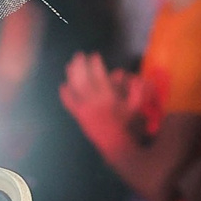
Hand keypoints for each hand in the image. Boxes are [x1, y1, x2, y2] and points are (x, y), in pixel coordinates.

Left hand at [60, 50, 131, 166]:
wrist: (115, 145)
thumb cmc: (127, 125)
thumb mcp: (135, 108)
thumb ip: (137, 92)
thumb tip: (136, 77)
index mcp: (108, 97)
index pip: (98, 75)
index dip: (96, 63)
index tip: (95, 55)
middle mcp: (94, 101)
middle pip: (84, 78)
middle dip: (81, 65)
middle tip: (80, 55)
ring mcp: (85, 109)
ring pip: (75, 88)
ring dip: (72, 75)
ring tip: (71, 65)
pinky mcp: (79, 117)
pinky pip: (69, 104)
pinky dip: (65, 95)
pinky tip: (63, 86)